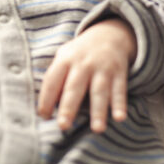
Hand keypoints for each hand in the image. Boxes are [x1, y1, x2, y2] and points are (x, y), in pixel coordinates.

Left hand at [37, 18, 136, 132]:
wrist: (109, 33)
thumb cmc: (79, 54)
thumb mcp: (64, 58)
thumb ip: (55, 80)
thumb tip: (46, 109)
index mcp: (64, 60)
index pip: (52, 81)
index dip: (46, 99)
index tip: (44, 117)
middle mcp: (83, 64)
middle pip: (74, 87)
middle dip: (69, 107)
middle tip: (63, 126)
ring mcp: (102, 69)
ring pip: (99, 92)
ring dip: (98, 111)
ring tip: (97, 129)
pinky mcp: (119, 73)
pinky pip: (119, 91)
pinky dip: (120, 104)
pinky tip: (119, 118)